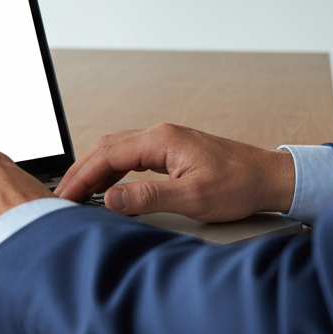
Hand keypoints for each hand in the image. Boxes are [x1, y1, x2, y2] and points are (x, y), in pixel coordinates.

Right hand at [54, 123, 295, 221]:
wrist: (270, 178)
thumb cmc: (239, 186)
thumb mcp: (193, 198)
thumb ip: (148, 198)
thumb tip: (111, 199)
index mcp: (162, 140)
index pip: (108, 154)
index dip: (81, 176)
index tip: (64, 196)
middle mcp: (161, 134)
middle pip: (108, 147)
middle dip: (82, 171)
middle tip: (62, 197)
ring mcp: (167, 141)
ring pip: (119, 150)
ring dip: (96, 171)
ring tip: (79, 195)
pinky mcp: (173, 151)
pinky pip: (133, 156)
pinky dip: (113, 171)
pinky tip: (109, 188)